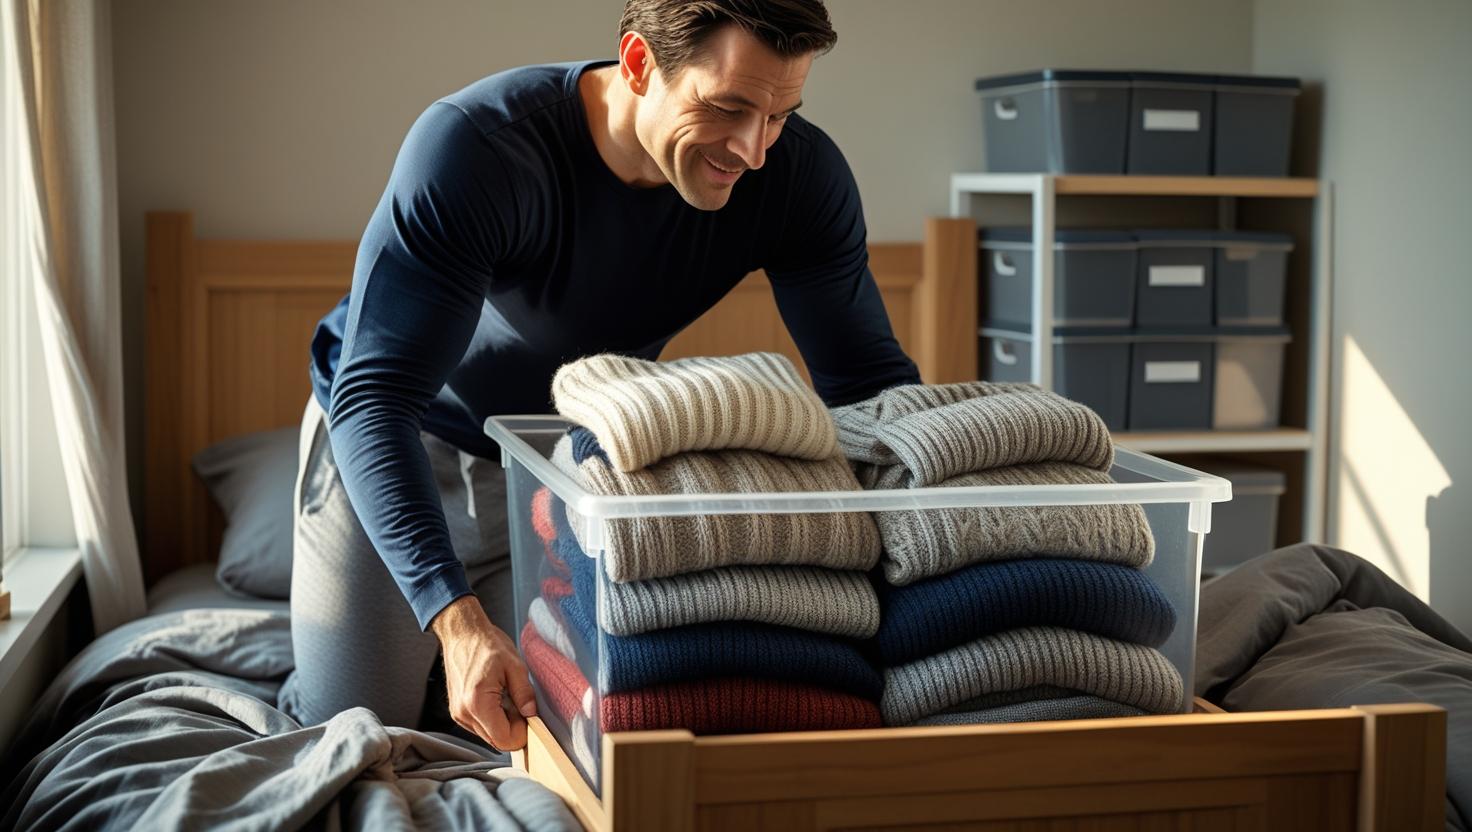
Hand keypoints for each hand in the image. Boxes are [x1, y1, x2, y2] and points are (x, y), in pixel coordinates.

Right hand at [430, 595, 537, 749]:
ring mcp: (458, 714)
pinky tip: (496, 698)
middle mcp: (464, 713)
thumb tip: (531, 714)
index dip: (522, 733)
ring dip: (503, 723)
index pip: (504, 740)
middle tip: (520, 703)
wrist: (462, 634)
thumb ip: (524, 693)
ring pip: (489, 735)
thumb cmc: (486, 644)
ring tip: (506, 697)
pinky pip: (480, 726)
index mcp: (477, 703)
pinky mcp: (457, 712)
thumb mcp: (514, 665)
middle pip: (496, 741)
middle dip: (513, 727)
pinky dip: (492, 718)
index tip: (529, 717)